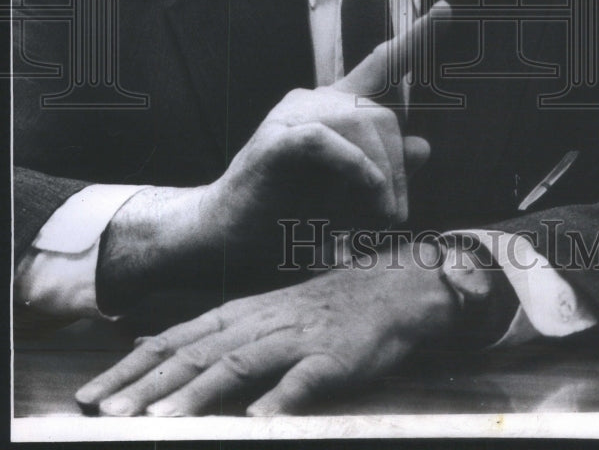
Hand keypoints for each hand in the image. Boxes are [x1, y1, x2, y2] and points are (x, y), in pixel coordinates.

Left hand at [77, 238, 458, 416]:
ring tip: (161, 421)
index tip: (93, 391)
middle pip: (197, 350)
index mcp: (243, 312)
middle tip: (105, 410)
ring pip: (239, 362)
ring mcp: (298, 337)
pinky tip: (258, 421)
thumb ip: (216, 331)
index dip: (134, 364)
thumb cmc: (327, 307)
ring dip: (198, 393)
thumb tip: (153, 343)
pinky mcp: (334, 356)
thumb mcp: (266, 312)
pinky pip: (303, 379)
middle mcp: (263, 321)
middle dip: (148, 382)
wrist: (393, 287)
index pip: (177, 337)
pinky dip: (279, 399)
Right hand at [199, 0, 450, 248]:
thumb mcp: (351, 196)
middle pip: (381, 117)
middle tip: (393, 217)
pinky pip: (328, 139)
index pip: (382, 66)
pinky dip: (356, 167)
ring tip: (379, 218)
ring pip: (361, 126)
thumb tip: (423, 144)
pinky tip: (366, 191)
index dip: (418, 39)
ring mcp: (291, 116)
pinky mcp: (275, 140)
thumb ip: (386, 169)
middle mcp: (313, 101)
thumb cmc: (288, 218)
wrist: (228, 242)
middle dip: (397, 170)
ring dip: (381, 178)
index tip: (449, 9)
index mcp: (333, 109)